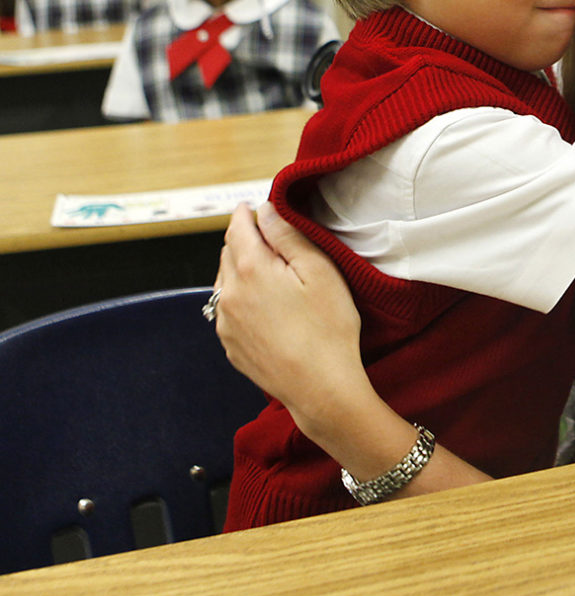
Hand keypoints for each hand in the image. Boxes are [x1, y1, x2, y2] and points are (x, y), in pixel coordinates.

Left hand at [215, 202, 366, 427]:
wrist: (320, 388)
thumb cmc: (328, 328)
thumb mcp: (319, 272)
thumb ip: (289, 236)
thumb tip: (266, 211)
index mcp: (250, 269)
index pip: (238, 226)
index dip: (247, 213)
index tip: (255, 207)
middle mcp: (229, 293)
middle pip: (228, 251)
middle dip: (244, 239)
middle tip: (267, 236)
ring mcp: (226, 322)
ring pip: (224, 280)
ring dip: (239, 267)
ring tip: (266, 269)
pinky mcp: (230, 345)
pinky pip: (228, 309)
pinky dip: (240, 297)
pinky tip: (263, 304)